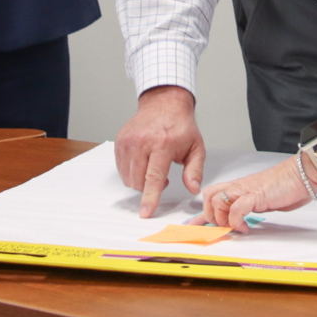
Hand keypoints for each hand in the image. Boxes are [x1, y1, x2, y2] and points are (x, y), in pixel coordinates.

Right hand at [115, 86, 205, 217]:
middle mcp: (142, 142)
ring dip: (140, 181)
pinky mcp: (120, 141)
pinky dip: (132, 173)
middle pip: (138, 181)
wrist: (164, 104)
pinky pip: (122, 169)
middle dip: (149, 188)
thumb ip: (195, 170)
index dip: (150, 197)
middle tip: (163, 176)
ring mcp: (128, 141)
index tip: (145, 212)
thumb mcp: (196, 147)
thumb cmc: (181, 127)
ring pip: (128, 178)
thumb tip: (193, 189)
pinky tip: (143, 162)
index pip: (153, 177)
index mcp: (163, 144)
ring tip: (153, 168)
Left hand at [195, 120, 316, 230]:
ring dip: (223, 219)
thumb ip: (252, 208)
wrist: (305, 172)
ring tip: (236, 227)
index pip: (213, 195)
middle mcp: (240, 186)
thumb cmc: (289, 186)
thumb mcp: (264, 200)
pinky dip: (237, 221)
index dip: (201, 213)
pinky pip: (237, 207)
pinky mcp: (257, 194)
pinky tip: (245, 227)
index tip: (193, 227)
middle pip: (209, 195)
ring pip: (218, 200)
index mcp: (241, 187)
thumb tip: (244, 221)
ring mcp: (247, 189)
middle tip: (224, 227)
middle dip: (210, 215)